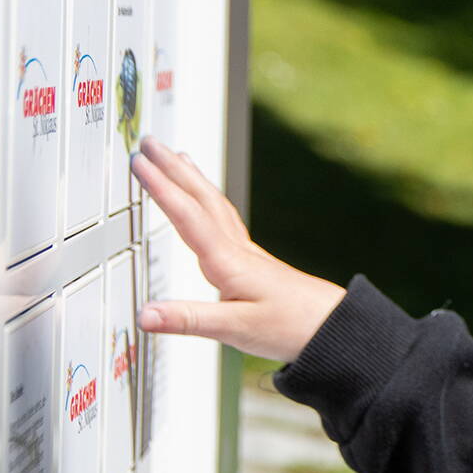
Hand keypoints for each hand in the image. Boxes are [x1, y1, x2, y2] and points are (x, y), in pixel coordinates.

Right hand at [130, 135, 345, 361]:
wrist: (333, 327)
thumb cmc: (291, 326)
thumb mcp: (235, 329)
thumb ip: (188, 320)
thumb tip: (145, 314)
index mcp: (228, 262)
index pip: (187, 215)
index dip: (160, 187)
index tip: (139, 162)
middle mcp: (237, 250)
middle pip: (201, 199)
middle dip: (173, 170)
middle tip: (150, 144)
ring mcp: (248, 253)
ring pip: (215, 205)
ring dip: (193, 179)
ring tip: (177, 157)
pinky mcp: (255, 262)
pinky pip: (226, 220)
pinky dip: (211, 202)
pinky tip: (209, 205)